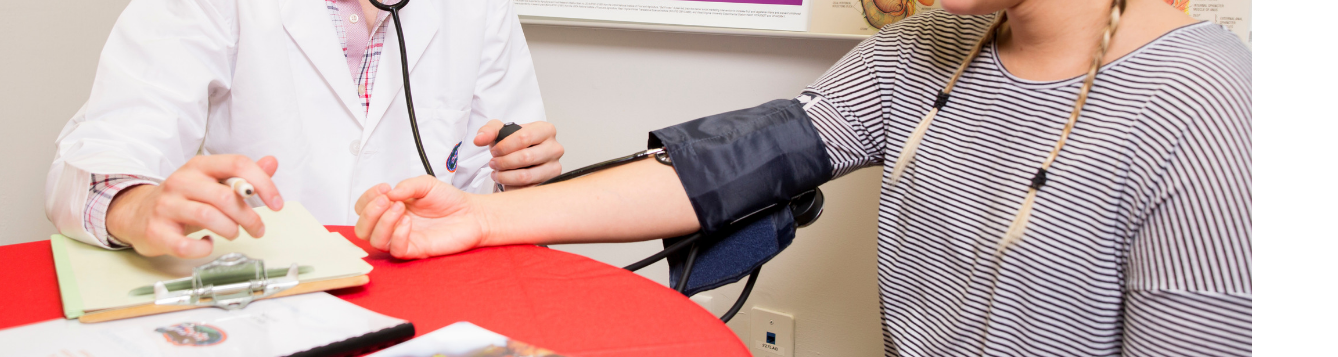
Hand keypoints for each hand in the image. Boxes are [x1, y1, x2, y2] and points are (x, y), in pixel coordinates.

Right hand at [106, 155, 283, 257]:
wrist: (137, 214)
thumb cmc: (184, 200)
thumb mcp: (213, 182)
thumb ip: (243, 175)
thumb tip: (272, 162)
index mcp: (199, 166)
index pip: (238, 164)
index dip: (263, 183)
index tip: (277, 204)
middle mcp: (181, 181)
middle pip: (225, 196)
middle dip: (249, 217)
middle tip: (258, 229)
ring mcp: (166, 205)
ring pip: (208, 217)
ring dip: (230, 230)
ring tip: (233, 234)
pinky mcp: (156, 231)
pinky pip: (185, 245)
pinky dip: (203, 248)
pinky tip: (208, 243)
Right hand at [353, 176, 490, 258]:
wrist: (472, 214)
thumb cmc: (449, 200)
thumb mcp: (426, 184)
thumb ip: (407, 186)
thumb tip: (388, 194)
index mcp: (391, 207)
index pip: (364, 208)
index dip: (367, 198)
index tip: (384, 188)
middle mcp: (393, 225)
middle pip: (362, 228)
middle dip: (369, 213)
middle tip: (386, 200)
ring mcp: (403, 238)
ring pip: (375, 240)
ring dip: (382, 222)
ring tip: (400, 208)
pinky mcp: (415, 250)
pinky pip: (396, 249)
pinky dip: (398, 235)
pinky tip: (408, 222)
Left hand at [473, 120, 563, 188]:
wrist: (522, 158)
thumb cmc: (514, 144)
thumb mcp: (500, 132)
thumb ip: (488, 131)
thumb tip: (479, 140)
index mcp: (546, 130)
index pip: (524, 137)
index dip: (504, 146)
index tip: (494, 151)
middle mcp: (555, 148)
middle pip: (526, 157)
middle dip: (503, 162)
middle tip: (493, 163)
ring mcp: (554, 167)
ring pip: (526, 176)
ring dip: (506, 176)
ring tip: (497, 173)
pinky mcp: (550, 183)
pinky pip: (527, 189)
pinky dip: (512, 187)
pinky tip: (506, 181)